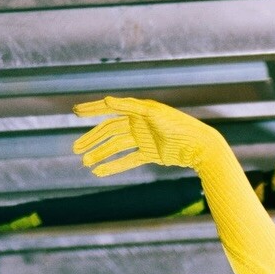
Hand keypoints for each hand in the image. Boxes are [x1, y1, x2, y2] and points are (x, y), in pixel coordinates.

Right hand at [72, 95, 224, 177]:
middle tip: (75, 149)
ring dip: (101, 155)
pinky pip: (128, 160)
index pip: (109, 109)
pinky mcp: (149, 154)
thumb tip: (107, 100)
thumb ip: (130, 107)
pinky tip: (100, 172)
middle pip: (108, 131)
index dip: (92, 110)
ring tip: (85, 163)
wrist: (199, 146)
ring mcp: (143, 139)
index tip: (75, 112)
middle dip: (92, 140)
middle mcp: (137, 122)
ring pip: (116, 147)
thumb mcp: (152, 114)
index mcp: (136, 109)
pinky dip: (115, 166)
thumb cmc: (178, 126)